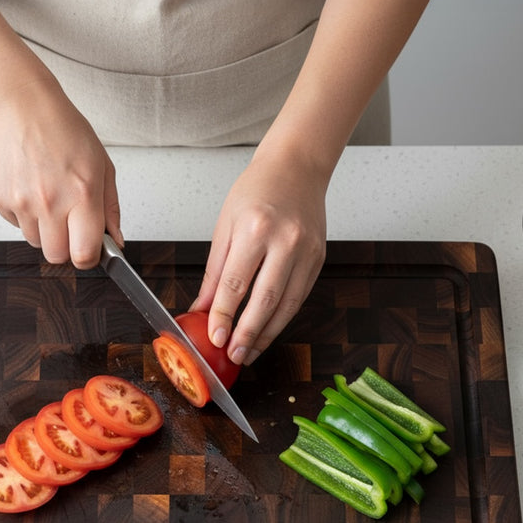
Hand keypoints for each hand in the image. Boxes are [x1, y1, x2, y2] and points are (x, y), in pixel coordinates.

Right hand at [0, 73, 121, 266]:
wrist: (23, 107)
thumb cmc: (65, 131)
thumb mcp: (102, 166)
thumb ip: (110, 209)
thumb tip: (116, 240)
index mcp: (82, 195)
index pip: (84, 254)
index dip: (89, 257)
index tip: (90, 249)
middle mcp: (50, 202)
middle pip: (57, 257)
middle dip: (66, 247)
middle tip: (70, 224)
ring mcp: (22, 202)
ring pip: (36, 243)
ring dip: (45, 231)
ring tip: (50, 199)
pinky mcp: (1, 200)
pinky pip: (17, 226)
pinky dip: (26, 216)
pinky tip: (32, 189)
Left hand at [191, 143, 326, 364]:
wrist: (296, 167)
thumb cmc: (257, 190)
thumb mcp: (225, 225)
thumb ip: (215, 271)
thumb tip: (203, 307)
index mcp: (255, 228)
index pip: (236, 284)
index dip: (224, 316)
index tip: (215, 337)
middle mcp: (285, 240)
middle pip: (265, 300)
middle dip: (247, 334)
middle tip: (234, 355)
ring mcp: (307, 251)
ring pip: (287, 305)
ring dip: (267, 334)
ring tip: (250, 352)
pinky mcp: (319, 259)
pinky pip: (299, 296)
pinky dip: (283, 318)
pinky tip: (268, 330)